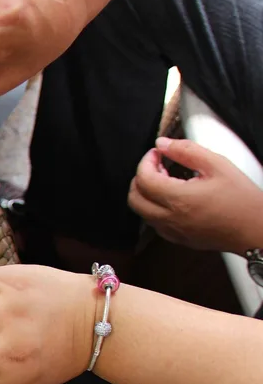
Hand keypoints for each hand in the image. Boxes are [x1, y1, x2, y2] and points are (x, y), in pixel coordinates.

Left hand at [128, 138, 262, 253]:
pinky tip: (173, 199)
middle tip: (157, 166)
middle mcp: (170, 218)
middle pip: (134, 198)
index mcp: (178, 199)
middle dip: (140, 178)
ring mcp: (172, 232)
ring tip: (166, 180)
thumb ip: (187, 151)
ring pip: (142, 212)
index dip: (146, 161)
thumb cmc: (243, 199)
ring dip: (146, 193)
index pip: (144, 179)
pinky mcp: (178, 240)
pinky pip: (155, 224)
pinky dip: (154, 209)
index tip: (157, 153)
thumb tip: (163, 143)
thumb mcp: (219, 166)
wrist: (257, 231)